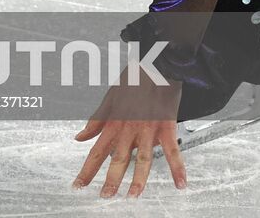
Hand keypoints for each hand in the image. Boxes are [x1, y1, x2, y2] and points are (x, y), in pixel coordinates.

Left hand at [72, 66, 185, 197]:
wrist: (154, 63)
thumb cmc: (133, 79)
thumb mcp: (109, 97)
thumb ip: (96, 120)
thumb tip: (80, 137)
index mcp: (114, 122)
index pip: (96, 151)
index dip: (87, 169)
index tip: (78, 185)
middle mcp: (129, 128)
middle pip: (118, 159)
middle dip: (110, 180)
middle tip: (104, 197)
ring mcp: (148, 128)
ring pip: (142, 158)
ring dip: (138, 180)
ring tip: (132, 196)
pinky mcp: (166, 125)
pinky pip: (171, 150)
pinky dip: (177, 167)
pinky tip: (181, 183)